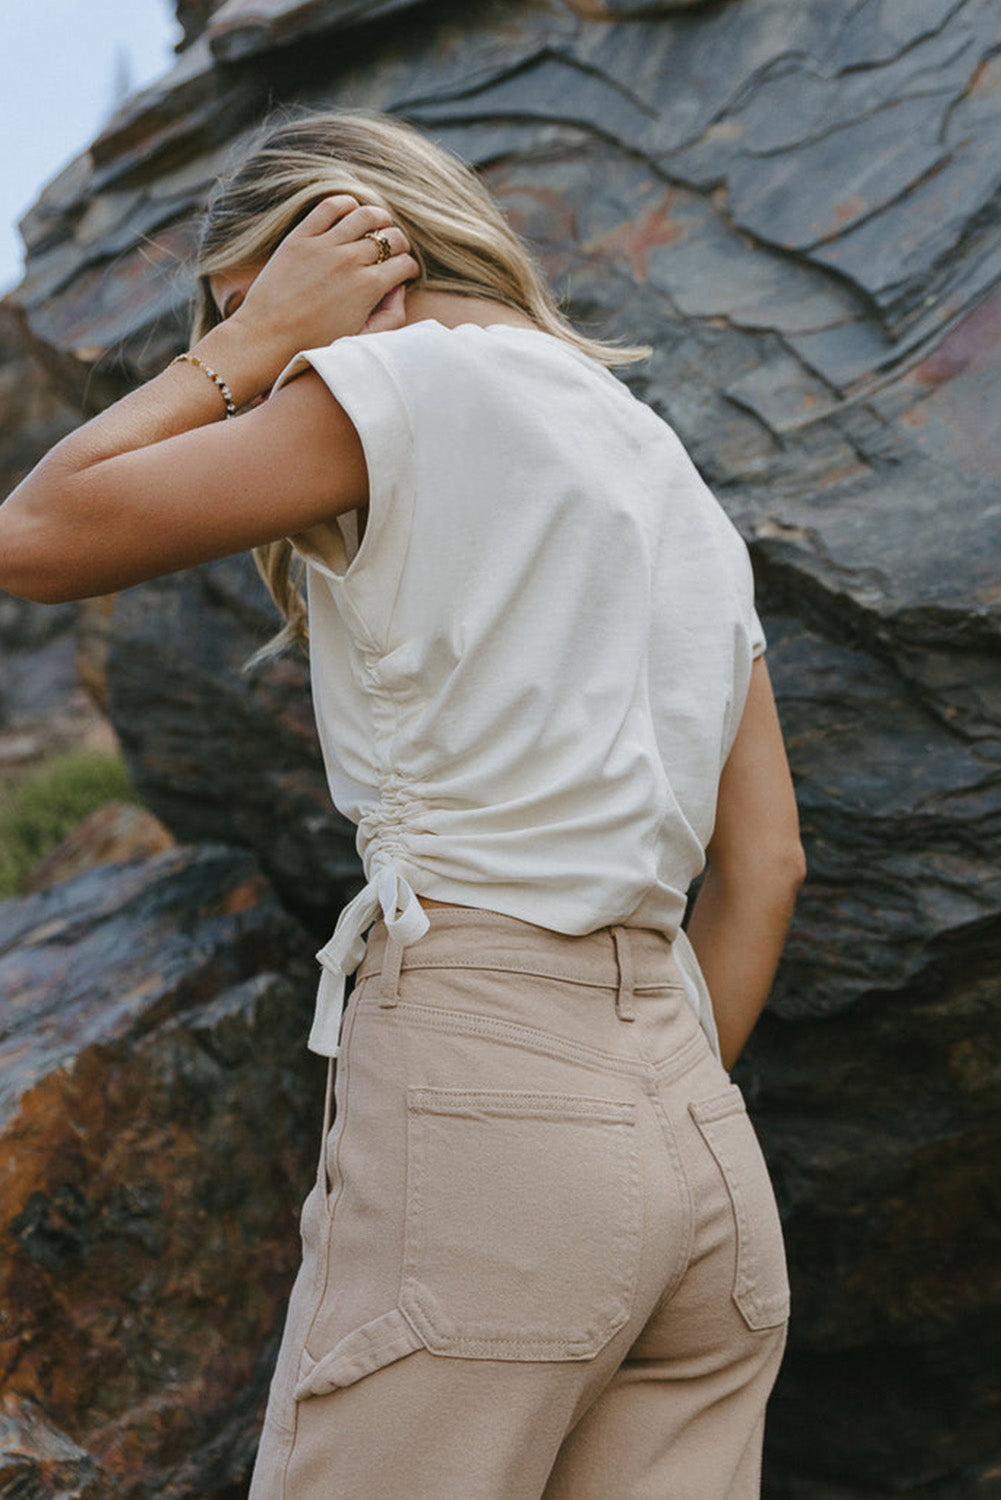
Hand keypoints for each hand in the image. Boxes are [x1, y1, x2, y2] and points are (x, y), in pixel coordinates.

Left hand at [226, 195, 418, 366]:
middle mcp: (350, 261)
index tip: (404, 273)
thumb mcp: (361, 339)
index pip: (404, 264)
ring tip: (379, 226)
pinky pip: (330, 206)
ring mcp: (324, 246)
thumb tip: (399, 288)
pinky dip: (346, 203)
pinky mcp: (300, 238)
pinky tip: (351, 210)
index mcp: (369, 288)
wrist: (267, 339)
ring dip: (380, 218)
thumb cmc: (314, 345)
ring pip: (366, 215)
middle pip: (391, 238)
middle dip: (400, 244)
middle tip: (395, 252)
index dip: (409, 269)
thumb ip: (391, 317)